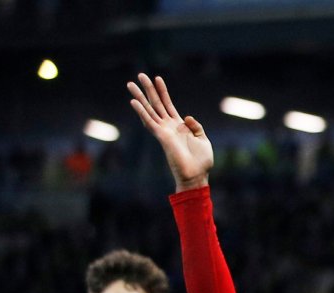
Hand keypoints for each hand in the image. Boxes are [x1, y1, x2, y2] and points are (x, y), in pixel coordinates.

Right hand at [127, 73, 213, 190]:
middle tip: (140, 75)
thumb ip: (196, 126)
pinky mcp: (161, 137)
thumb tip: (187, 117)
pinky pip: (149, 121)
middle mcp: (169, 126)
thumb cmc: (201, 161)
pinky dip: (141, 111)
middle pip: (156, 103)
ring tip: (131, 84)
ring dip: (140, 96)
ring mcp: (164, 131)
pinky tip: (133, 101)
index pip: (168, 104)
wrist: (197, 175)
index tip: (158, 78)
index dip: (163, 91)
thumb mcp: (203, 139)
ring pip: (149, 110)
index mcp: (179, 126)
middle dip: (148, 89)